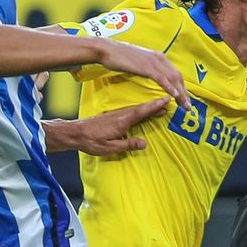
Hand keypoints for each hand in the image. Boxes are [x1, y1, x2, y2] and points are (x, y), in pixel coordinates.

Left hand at [42, 97, 166, 154]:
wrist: (75, 133)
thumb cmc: (91, 141)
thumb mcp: (110, 147)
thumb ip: (127, 145)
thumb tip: (144, 144)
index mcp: (122, 121)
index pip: (142, 112)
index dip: (155, 106)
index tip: (166, 99)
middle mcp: (121, 115)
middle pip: (142, 108)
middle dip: (156, 104)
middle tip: (170, 101)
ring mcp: (118, 114)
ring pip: (137, 109)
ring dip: (150, 107)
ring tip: (162, 106)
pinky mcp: (114, 116)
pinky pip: (132, 111)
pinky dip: (141, 110)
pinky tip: (145, 111)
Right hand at [96, 38, 191, 108]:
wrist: (107, 50)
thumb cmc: (120, 56)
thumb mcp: (139, 62)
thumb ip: (148, 67)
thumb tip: (152, 74)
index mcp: (158, 57)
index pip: (175, 74)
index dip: (182, 87)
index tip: (185, 99)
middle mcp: (159, 58)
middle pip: (177, 77)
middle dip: (184, 93)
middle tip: (188, 107)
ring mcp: (153, 62)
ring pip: (172, 79)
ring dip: (180, 93)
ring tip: (185, 105)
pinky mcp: (146, 67)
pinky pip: (161, 78)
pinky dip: (169, 87)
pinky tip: (174, 96)